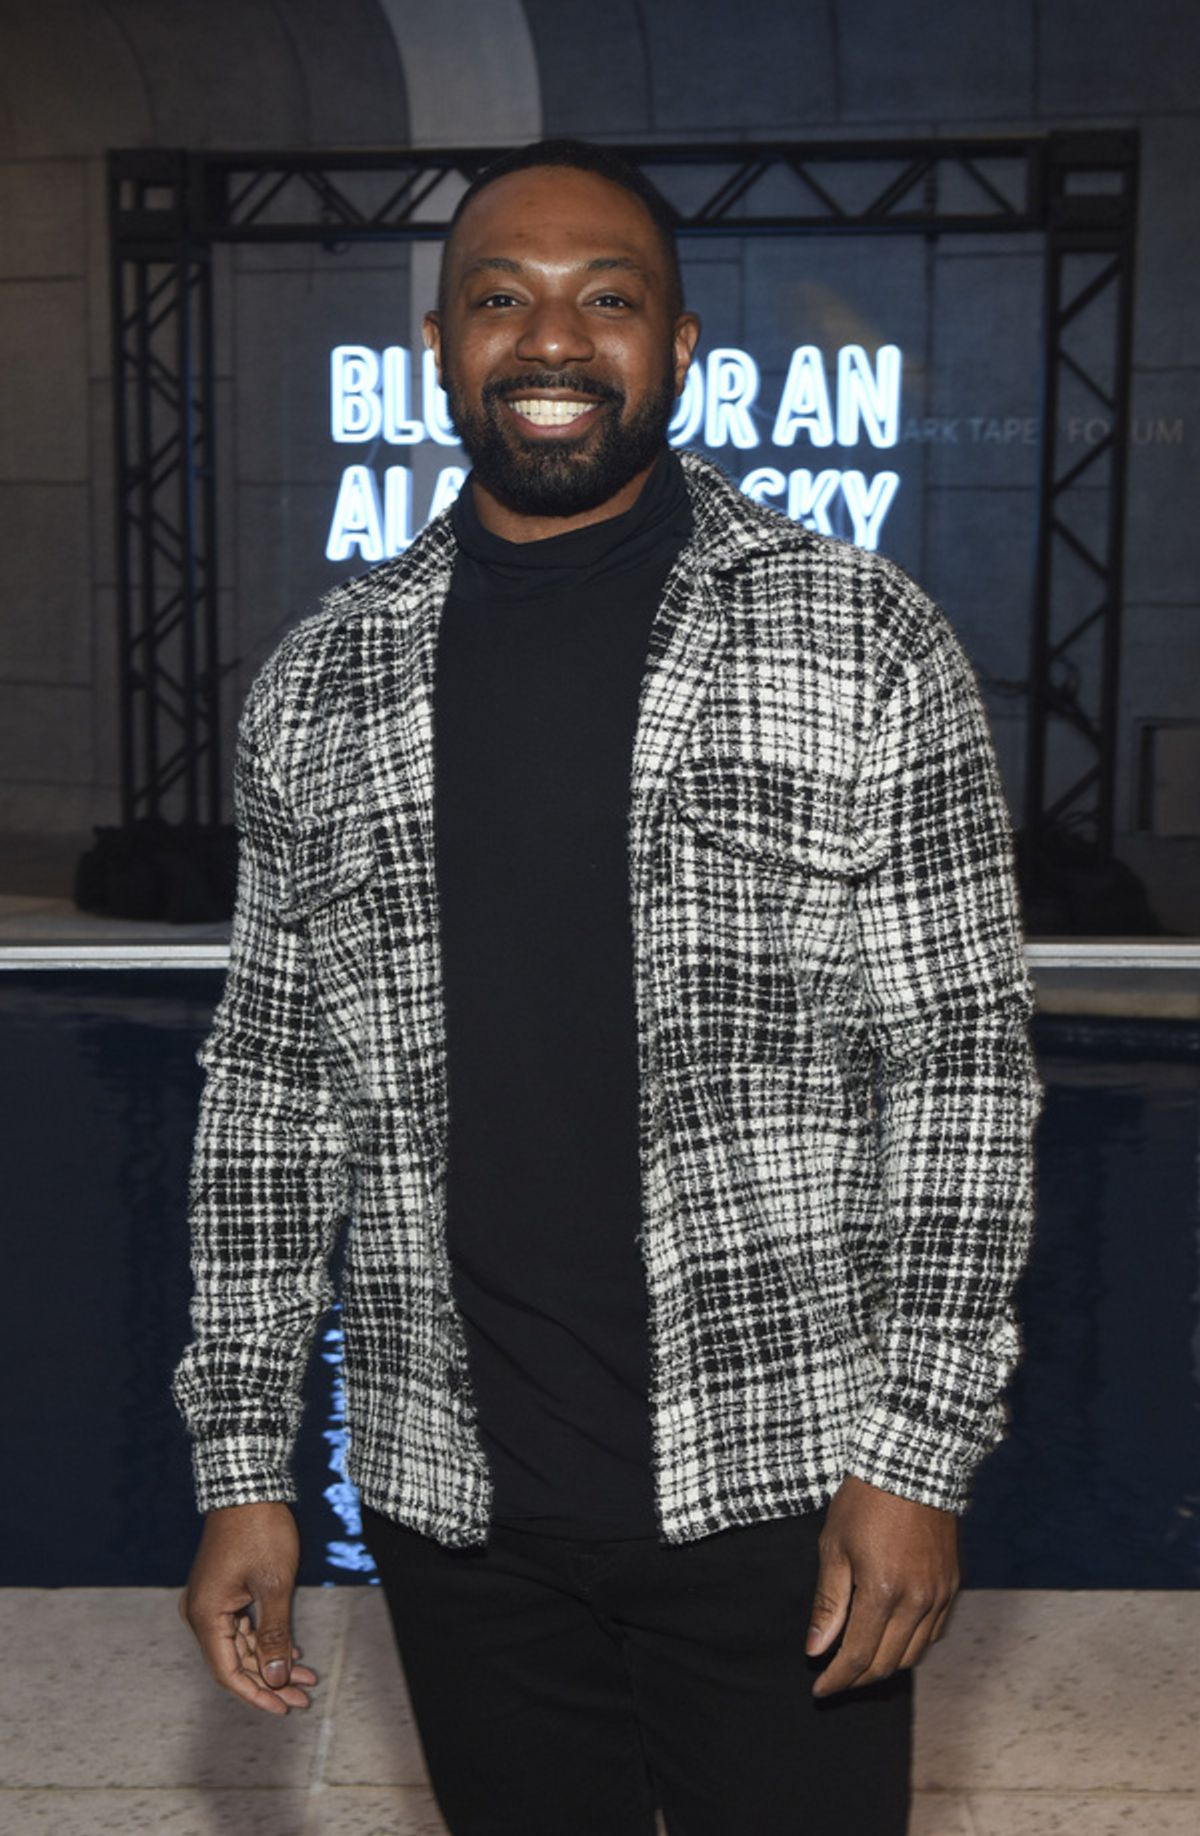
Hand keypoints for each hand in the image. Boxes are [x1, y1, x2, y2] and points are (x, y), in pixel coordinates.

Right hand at [179, 1500, 317, 1714]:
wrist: (247, 1486)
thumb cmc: (260, 1531)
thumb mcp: (274, 1586)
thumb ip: (274, 1636)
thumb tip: (276, 1679)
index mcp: (206, 1616)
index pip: (228, 1673)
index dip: (257, 1695)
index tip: (286, 1708)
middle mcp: (202, 1613)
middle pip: (235, 1662)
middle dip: (270, 1681)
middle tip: (304, 1697)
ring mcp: (211, 1601)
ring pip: (241, 1645)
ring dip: (271, 1661)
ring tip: (306, 1676)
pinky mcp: (223, 1590)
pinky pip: (242, 1626)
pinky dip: (265, 1640)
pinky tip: (291, 1650)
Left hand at [805, 1474, 959, 1697]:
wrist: (912, 1463)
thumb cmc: (865, 1499)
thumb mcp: (834, 1546)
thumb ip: (829, 1603)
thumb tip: (816, 1649)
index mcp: (883, 1592)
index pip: (858, 1656)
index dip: (837, 1679)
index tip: (819, 1689)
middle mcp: (918, 1601)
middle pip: (888, 1664)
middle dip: (858, 1678)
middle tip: (835, 1677)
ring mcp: (940, 1595)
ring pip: (914, 1654)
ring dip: (886, 1665)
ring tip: (860, 1661)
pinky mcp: (953, 1585)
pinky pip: (934, 1632)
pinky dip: (912, 1644)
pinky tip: (892, 1636)